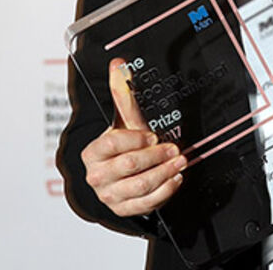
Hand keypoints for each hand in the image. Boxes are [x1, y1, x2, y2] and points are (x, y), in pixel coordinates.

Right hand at [80, 58, 185, 215]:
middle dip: (156, 155)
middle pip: (130, 164)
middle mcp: (97, 176)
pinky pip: (147, 202)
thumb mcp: (122, 121)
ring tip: (180, 160)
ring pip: (141, 184)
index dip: (136, 139)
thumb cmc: (121, 146)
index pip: (112, 143)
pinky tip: (175, 178)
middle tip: (174, 148)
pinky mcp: (124, 209)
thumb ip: (122, 94)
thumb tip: (119, 63)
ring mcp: (110, 195)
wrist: (116, 177)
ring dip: (165, 172)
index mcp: (93, 153)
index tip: (153, 135)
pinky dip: (165, 190)